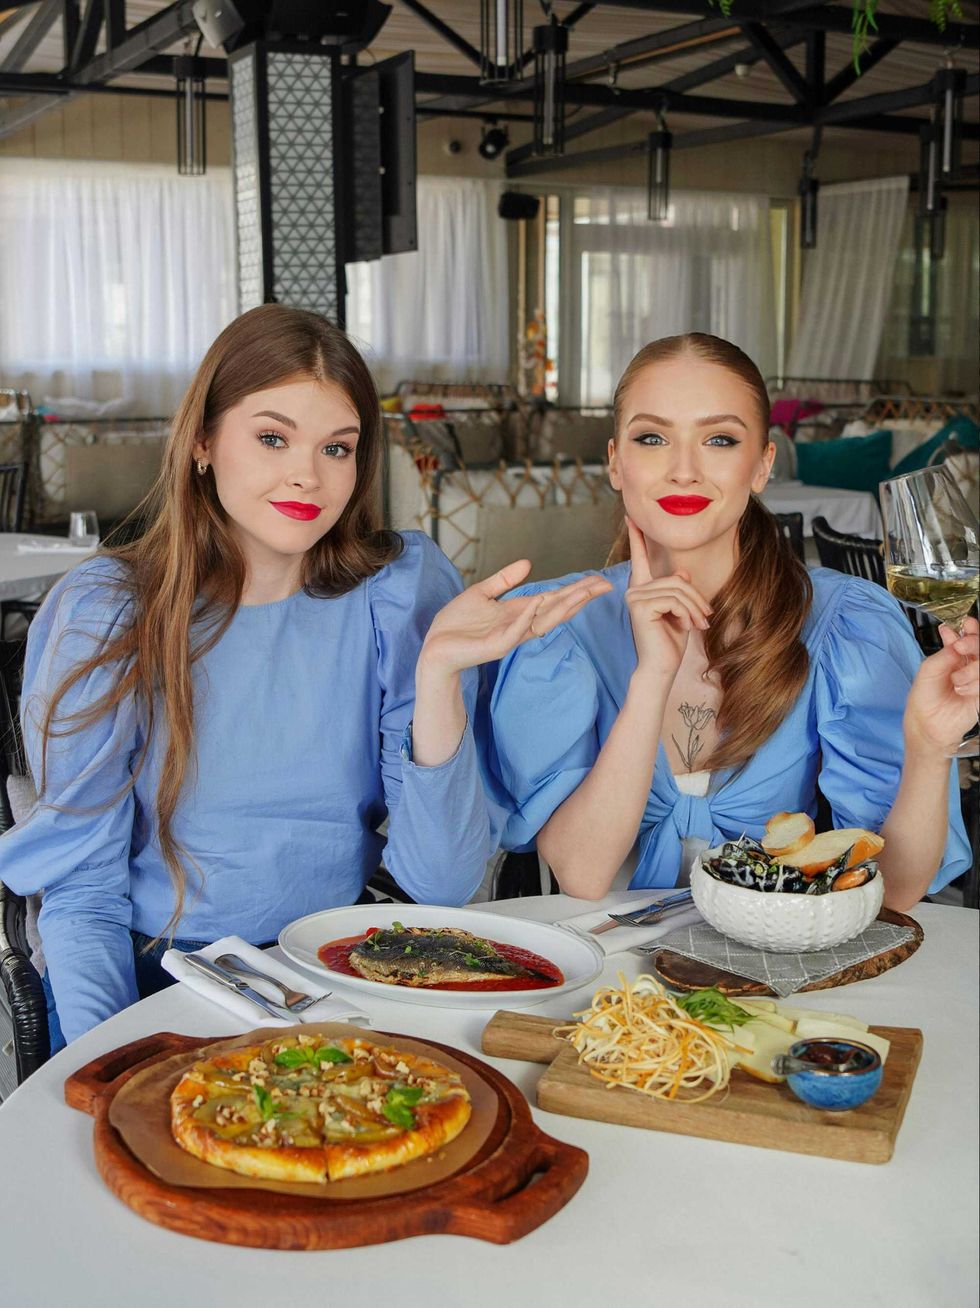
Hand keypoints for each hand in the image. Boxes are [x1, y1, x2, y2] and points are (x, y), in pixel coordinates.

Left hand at [418, 559, 612, 678]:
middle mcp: (520, 625)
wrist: (434, 648)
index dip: (575, 590)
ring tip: (581, 593)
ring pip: (542, 622)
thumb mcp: (481, 593)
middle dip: (579, 598)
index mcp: (518, 612)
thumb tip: (528, 563)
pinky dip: (525, 617)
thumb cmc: (455, 625)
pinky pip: (514, 632)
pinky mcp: (495, 646)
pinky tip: (536, 603)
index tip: (597, 580)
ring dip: (561, 607)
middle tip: (603, 585)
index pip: (553, 600)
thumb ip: (504, 580)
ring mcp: (510, 637)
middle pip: (556, 611)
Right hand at [623, 517, 711, 679]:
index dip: (636, 536)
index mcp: (642, 589)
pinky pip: (674, 599)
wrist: (661, 667)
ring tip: (700, 624)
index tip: (631, 516)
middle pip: (676, 579)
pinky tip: (687, 627)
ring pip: (678, 589)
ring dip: (695, 607)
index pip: (640, 557)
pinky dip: (687, 613)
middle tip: (707, 617)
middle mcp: (634, 590)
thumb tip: (684, 574)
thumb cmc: (670, 642)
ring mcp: (634, 597)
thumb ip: (679, 590)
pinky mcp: (640, 606)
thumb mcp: (680, 612)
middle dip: (696, 598)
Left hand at [904, 616, 978, 754]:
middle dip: (973, 642)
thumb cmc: (925, 697)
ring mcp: (977, 679)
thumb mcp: (928, 670)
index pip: (968, 637)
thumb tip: (958, 643)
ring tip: (956, 681)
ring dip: (970, 670)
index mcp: (955, 656)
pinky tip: (962, 691)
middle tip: (960, 646)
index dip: (971, 629)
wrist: (928, 724)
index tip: (967, 624)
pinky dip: (974, 684)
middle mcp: (969, 665)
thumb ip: (944, 654)